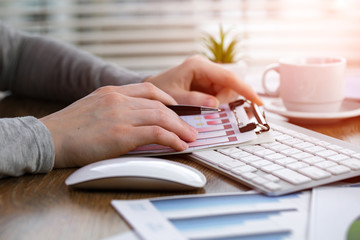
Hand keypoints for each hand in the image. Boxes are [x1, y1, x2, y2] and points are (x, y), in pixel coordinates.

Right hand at [40, 83, 196, 167]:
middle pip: (160, 105)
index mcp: (112, 91)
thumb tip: (132, 120)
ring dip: (180, 129)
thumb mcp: (92, 108)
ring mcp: (121, 115)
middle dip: (180, 118)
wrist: (48, 138)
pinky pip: (156, 133)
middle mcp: (119, 99)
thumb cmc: (67, 128)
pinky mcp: (121, 134)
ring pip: (162, 117)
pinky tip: (178, 145)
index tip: (177, 110)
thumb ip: (113, 108)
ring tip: (190, 138)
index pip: (149, 90)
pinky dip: (171, 139)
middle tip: (190, 129)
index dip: (168, 100)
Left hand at [145, 55, 262, 106]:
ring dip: (220, 103)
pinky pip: (219, 94)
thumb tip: (215, 104)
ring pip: (226, 91)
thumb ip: (194, 101)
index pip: (229, 77)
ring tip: (200, 108)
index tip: (258, 102)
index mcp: (198, 66)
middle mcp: (205, 67)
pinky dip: (216, 104)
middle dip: (225, 101)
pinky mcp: (206, 82)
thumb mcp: (174, 98)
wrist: (150, 92)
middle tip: (212, 112)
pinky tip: (204, 107)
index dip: (245, 90)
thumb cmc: (158, 91)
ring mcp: (206, 74)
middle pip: (229, 85)